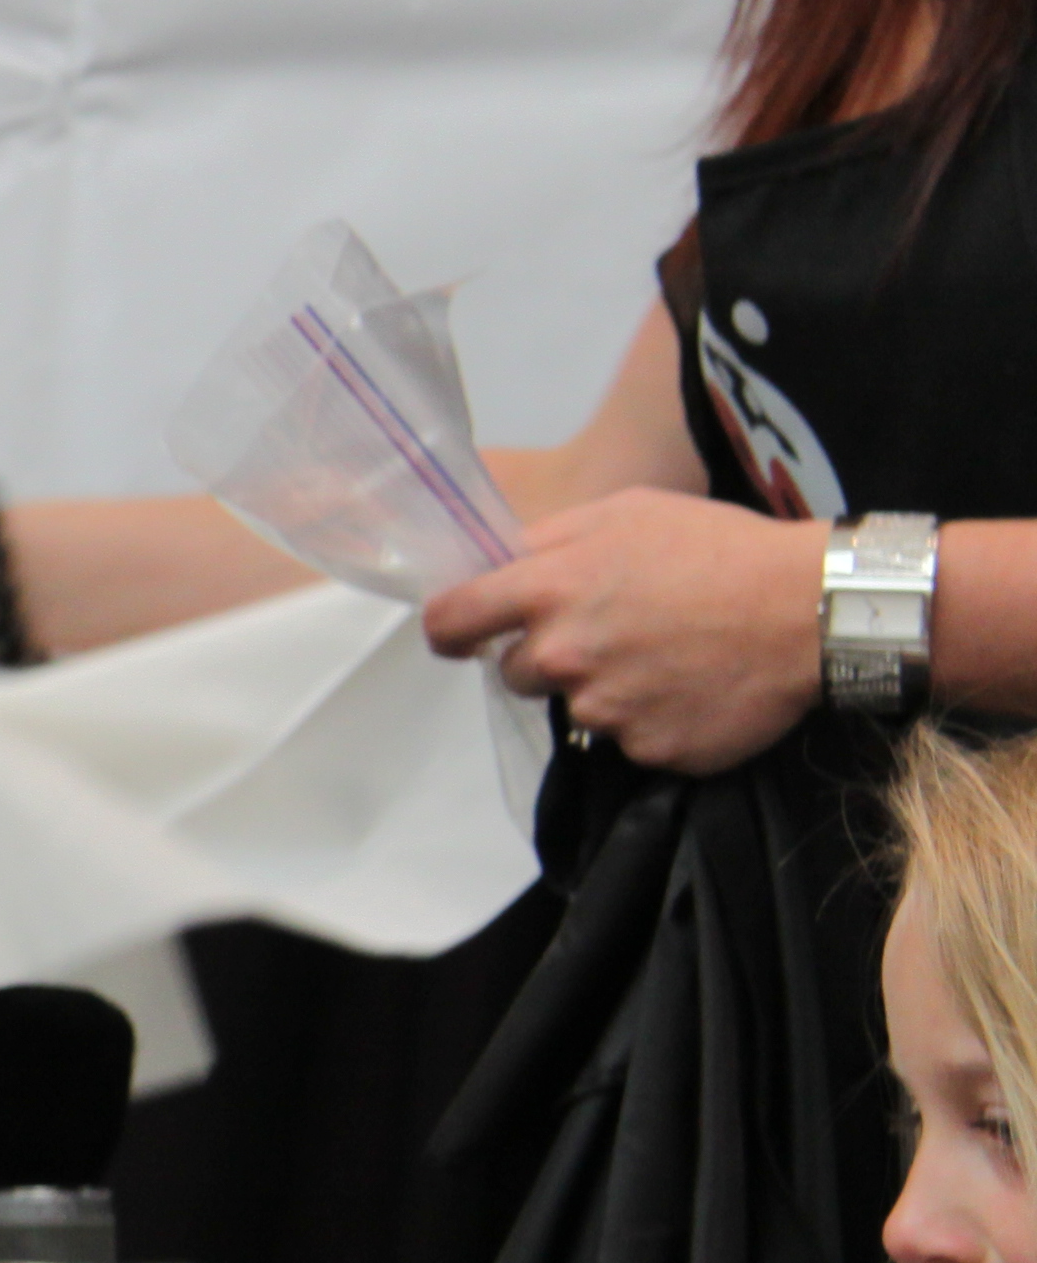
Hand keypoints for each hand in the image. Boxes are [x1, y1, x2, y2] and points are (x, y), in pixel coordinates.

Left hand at [416, 489, 816, 773]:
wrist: (813, 609)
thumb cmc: (720, 548)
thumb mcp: (627, 512)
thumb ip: (550, 541)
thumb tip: (498, 565)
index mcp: (548, 589)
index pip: (449, 622)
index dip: (450, 631)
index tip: (463, 636)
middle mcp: (564, 656)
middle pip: (514, 673)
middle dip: (548, 656)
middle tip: (612, 632)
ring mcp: (605, 710)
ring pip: (575, 708)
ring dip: (606, 688)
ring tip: (668, 655)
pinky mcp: (648, 750)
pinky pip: (630, 740)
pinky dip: (654, 719)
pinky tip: (693, 686)